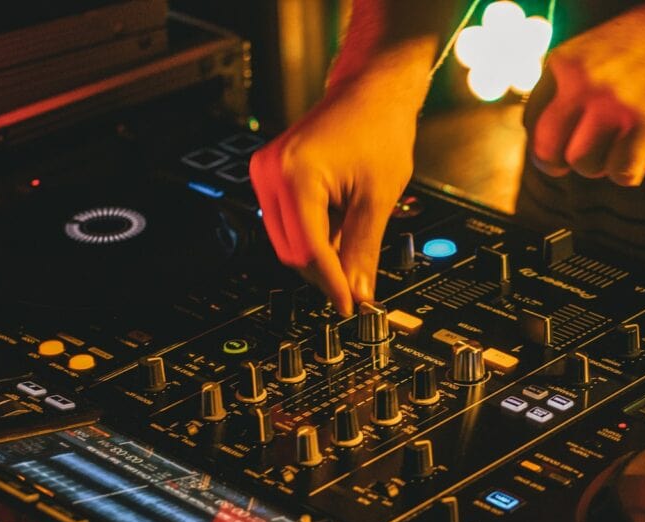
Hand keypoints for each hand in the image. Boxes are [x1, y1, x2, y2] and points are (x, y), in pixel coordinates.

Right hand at [250, 62, 423, 315]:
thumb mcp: (378, 198)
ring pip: (286, 242)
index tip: (348, 305)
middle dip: (324, 272)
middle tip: (356, 284)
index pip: (309, 249)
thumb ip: (364, 250)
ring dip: (318, 254)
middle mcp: (271, 173)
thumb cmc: (378, 129)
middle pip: (291, 251)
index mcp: (296, 174)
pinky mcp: (271, 175)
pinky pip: (286, 223)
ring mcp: (266, 172)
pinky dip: (312, 235)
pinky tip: (338, 228)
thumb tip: (358, 292)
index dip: (331, 283)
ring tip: (352, 244)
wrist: (370, 93)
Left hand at [523, 3, 644, 185]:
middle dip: (559, 164)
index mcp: (564, 63)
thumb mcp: (595, 50)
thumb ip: (569, 84)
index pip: (531, 121)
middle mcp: (582, 84)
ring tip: (618, 149)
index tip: (558, 148)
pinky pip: (621, 172)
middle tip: (576, 163)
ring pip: (584, 165)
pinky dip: (628, 174)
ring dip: (600, 166)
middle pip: (548, 150)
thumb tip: (548, 130)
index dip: (543, 142)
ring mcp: (614, 105)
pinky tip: (637, 160)